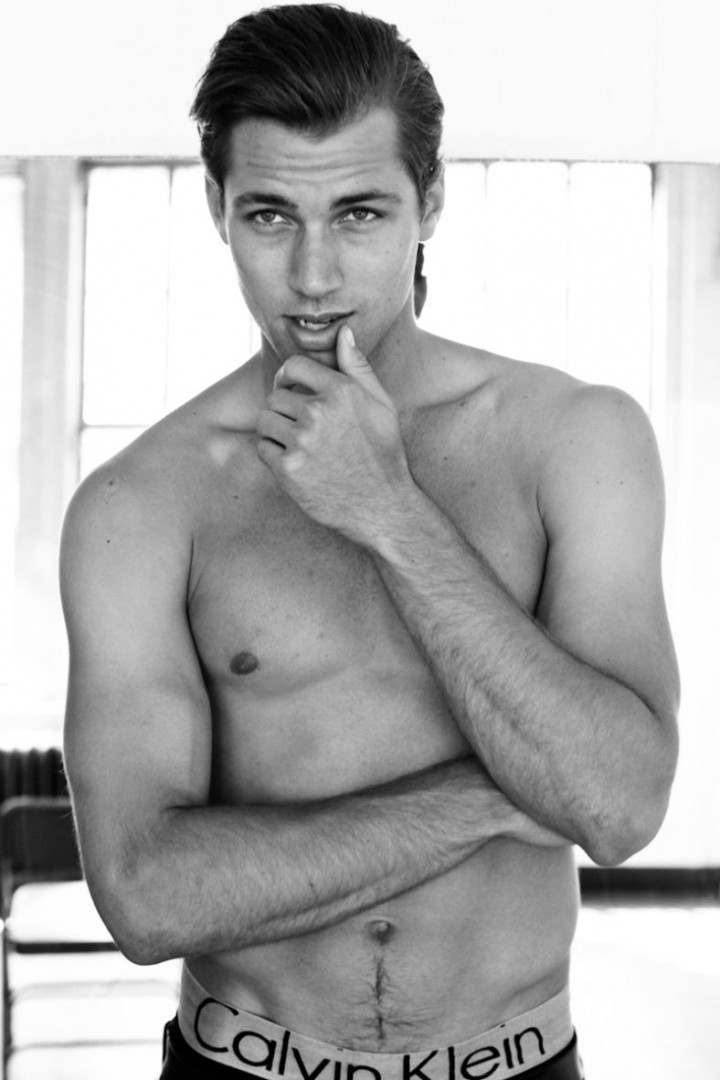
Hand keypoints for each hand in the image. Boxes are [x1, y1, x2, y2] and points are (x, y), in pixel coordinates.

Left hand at [256, 326, 414, 542]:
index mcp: (341, 391)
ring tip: (298, 444)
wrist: (381, 505)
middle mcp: (318, 413)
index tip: (292, 389)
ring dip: (276, 431)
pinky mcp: (288, 470)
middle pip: (275, 395)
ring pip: (265, 421)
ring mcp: (301, 442)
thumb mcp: (382, 404)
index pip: (294, 365)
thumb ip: (358, 366)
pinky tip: (296, 462)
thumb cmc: (383, 453)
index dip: (289, 376)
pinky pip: (263, 448)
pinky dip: (273, 455)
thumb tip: (344, 332)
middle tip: (300, 426)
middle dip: (284, 408)